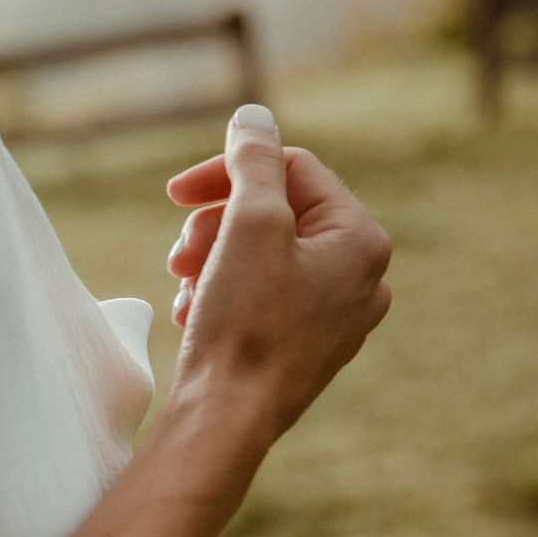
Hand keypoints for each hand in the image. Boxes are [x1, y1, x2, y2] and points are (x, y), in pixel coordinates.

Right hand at [163, 104, 392, 442]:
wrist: (226, 421)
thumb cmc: (243, 324)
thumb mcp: (249, 224)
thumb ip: (254, 161)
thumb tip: (255, 116)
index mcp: (363, 241)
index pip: (292, 171)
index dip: (228, 173)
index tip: (174, 196)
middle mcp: (362, 279)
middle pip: (279, 215)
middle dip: (218, 224)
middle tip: (177, 252)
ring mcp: (336, 319)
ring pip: (266, 258)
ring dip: (214, 260)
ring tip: (183, 286)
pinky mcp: (304, 350)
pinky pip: (263, 299)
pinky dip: (224, 295)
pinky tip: (196, 314)